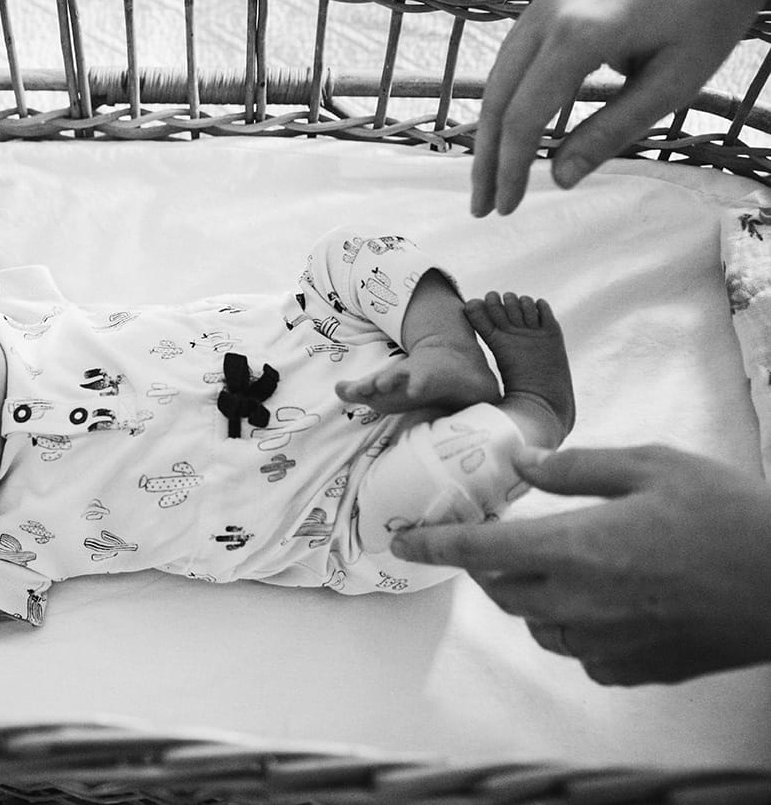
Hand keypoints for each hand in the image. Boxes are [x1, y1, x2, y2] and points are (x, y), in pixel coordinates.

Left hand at [390, 444, 770, 684]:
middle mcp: (579, 603)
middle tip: (501, 538)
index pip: (479, 550)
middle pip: (502, 591)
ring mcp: (606, 643)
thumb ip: (577, 470)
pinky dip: (575, 627)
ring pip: (537, 626)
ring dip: (530, 597)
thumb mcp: (652, 466)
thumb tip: (523, 464)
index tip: (405, 542)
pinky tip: (605, 600)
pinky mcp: (636, 669)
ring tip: (561, 565)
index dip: (435, 545)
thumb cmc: (728, 516)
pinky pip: (581, 653)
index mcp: (574, 549)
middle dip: (490, 564)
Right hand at [472, 0, 770, 215]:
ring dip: (490, 130)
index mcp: (580, 34)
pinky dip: (506, 98)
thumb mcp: (675, 79)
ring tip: (491, 174)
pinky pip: (515, 55)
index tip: (508, 207)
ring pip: (498, 76)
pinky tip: (511, 127)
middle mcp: (548, 13)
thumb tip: (561, 177)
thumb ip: (613, 130)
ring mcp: (544, 0)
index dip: (511, 168)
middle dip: (485, 158)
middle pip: (497, 99)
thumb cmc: (711, 2)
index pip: (524, 116)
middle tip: (483, 206)